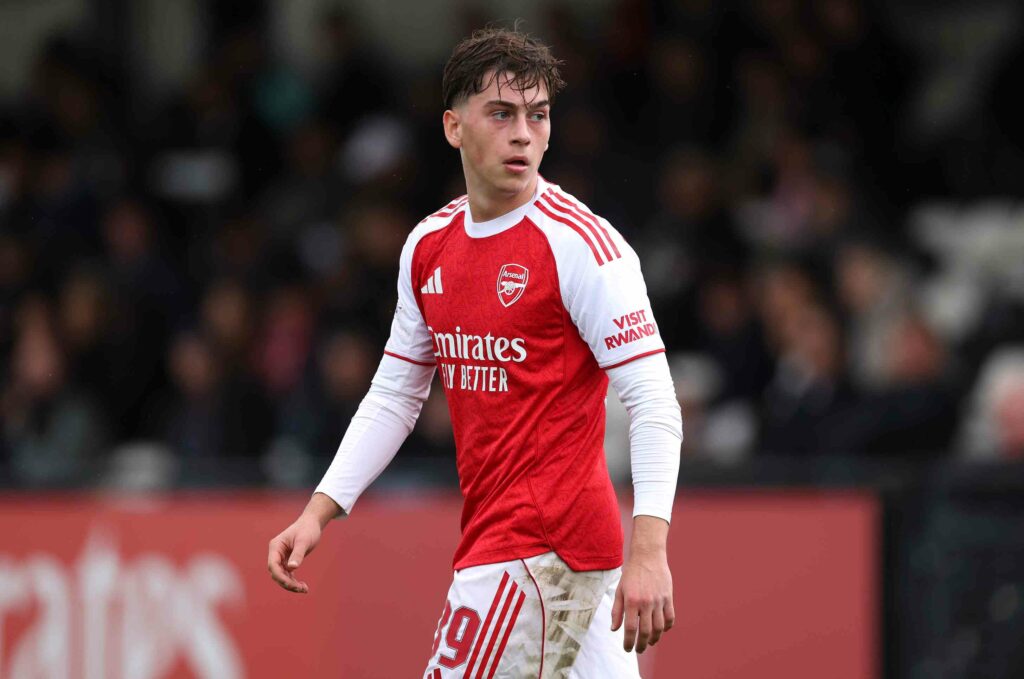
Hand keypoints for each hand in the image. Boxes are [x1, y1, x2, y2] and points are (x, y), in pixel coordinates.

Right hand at [267, 515, 320, 593]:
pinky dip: (293, 581)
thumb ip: (298, 554)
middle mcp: (276, 553)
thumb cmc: (308, 529)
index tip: (291, 584)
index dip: (280, 577)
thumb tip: (291, 568)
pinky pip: (287, 574)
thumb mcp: (304, 541)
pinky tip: (303, 586)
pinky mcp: (287, 560)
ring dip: (291, 584)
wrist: (312, 523)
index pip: (273, 565)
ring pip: (281, 576)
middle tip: (302, 588)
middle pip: (276, 573)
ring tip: (304, 589)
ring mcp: (280, 557)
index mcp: (276, 546)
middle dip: (287, 583)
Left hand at [611, 517, 674, 653]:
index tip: (627, 649)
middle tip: (639, 650)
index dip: (628, 642)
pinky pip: (670, 618)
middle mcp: (645, 602)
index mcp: (631, 601)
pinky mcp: (668, 597)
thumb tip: (614, 629)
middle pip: (646, 631)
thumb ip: (616, 611)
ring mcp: (658, 600)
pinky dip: (667, 627)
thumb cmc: (631, 574)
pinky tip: (661, 630)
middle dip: (642, 645)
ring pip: (659, 628)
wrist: (648, 556)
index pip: (630, 628)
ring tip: (650, 642)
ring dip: (655, 639)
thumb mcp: (620, 590)